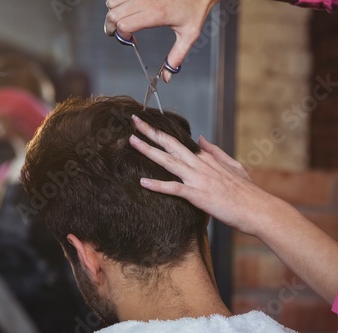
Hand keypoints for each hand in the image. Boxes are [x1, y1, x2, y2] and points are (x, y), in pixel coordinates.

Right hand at [104, 0, 218, 81]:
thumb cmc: (195, 9)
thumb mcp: (189, 35)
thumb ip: (176, 57)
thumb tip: (166, 77)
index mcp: (156, 14)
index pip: (124, 25)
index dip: (122, 36)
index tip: (130, 41)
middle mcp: (146, 0)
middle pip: (114, 15)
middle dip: (111, 28)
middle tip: (118, 34)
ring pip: (112, 3)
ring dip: (113, 14)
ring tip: (122, 21)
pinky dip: (118, 3)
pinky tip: (127, 9)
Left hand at [128, 115, 285, 235]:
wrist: (259, 209)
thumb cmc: (247, 192)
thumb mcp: (233, 165)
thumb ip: (215, 151)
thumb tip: (199, 138)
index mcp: (206, 159)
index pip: (178, 141)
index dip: (161, 132)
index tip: (147, 124)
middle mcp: (199, 165)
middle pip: (170, 144)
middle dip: (150, 132)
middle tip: (134, 121)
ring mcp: (198, 179)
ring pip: (168, 161)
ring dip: (148, 151)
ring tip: (132, 141)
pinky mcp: (198, 196)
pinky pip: (174, 189)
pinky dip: (158, 185)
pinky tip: (143, 182)